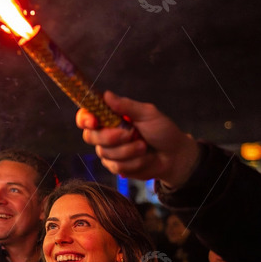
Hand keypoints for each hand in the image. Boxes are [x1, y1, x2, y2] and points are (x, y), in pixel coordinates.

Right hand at [76, 91, 200, 187]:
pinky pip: (116, 166)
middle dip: (111, 137)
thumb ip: (126, 106)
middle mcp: (105, 133)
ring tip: (144, 146)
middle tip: (131, 134)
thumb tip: (106, 94)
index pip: (85, 117)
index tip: (94, 122)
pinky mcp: (115, 167)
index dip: (85, 119)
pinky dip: (134, 162)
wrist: (175, 156)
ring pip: (104, 153)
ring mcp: (109, 151)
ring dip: (129, 151)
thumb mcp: (147, 114)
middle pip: (90, 136)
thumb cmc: (162, 131)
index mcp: (110, 117)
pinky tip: (144, 158)